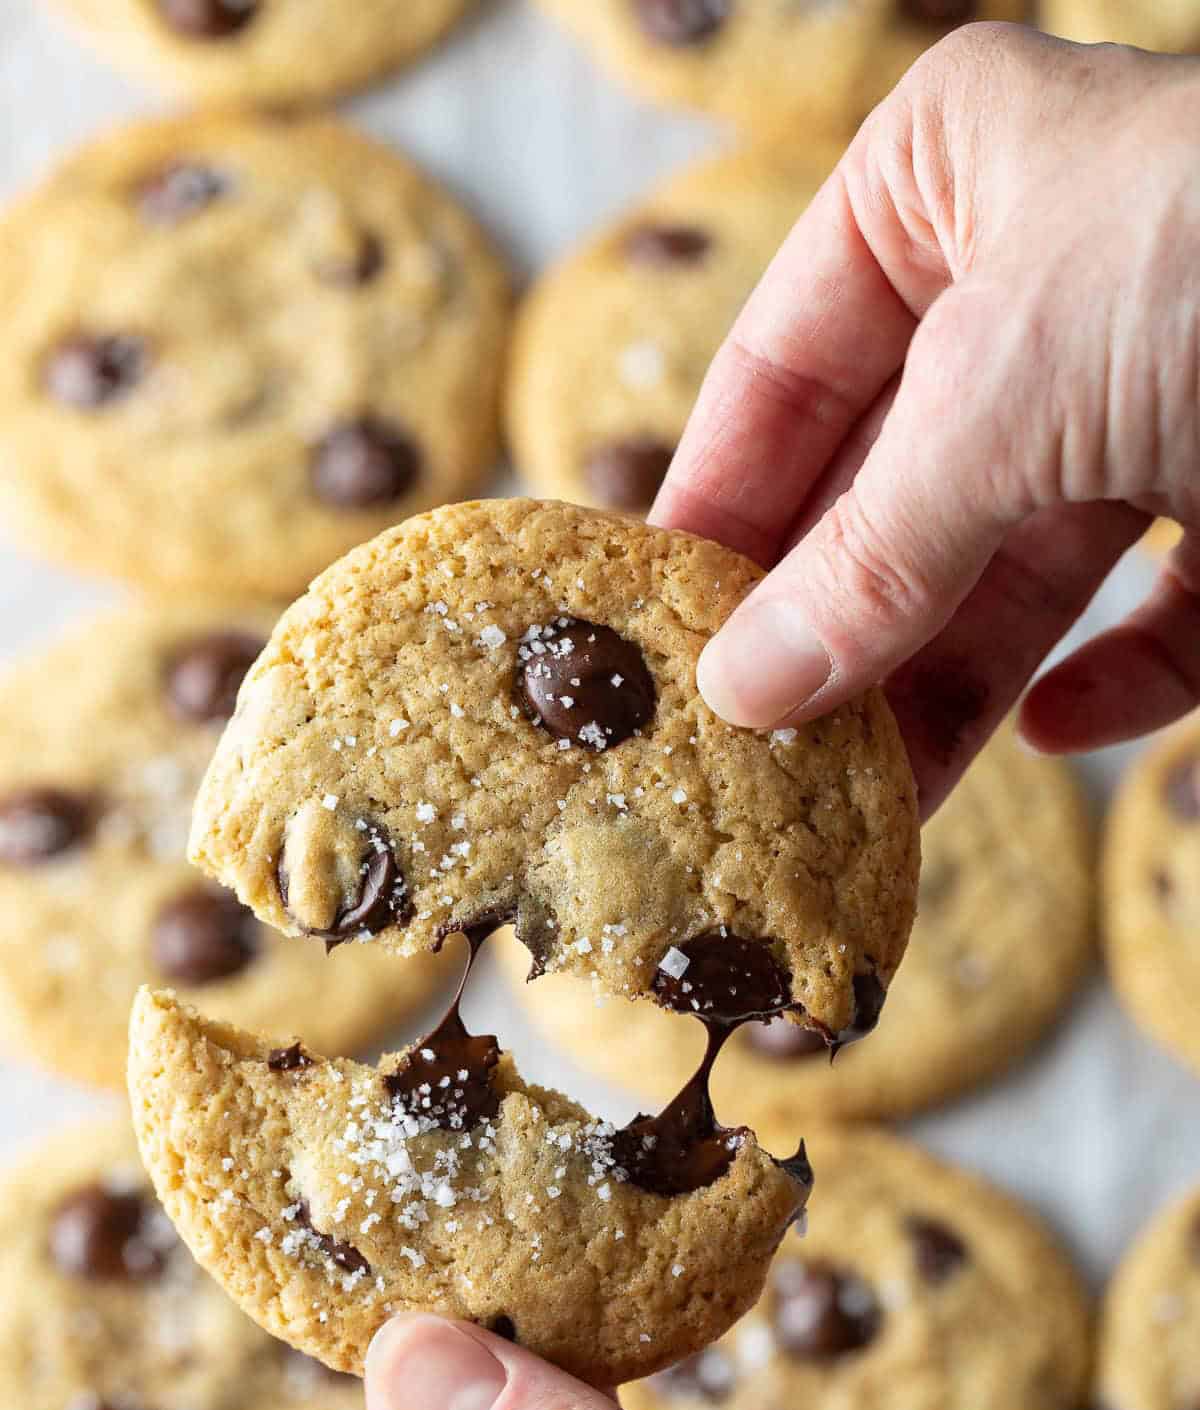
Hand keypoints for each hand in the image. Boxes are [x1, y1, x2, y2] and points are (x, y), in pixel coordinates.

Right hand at [654, 24, 1199, 813]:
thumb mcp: (1011, 393)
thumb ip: (870, 555)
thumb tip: (742, 691)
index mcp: (952, 179)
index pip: (781, 364)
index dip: (718, 503)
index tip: (660, 629)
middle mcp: (1044, 278)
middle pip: (891, 486)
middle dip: (830, 620)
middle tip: (752, 744)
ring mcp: (1149, 388)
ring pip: (1008, 566)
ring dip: (943, 682)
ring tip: (866, 791)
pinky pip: (1152, 612)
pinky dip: (1108, 683)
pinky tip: (1054, 733)